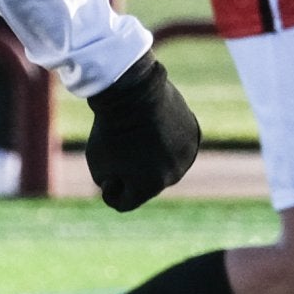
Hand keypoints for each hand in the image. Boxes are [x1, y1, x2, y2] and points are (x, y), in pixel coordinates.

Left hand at [85, 53, 200, 211]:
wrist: (133, 90)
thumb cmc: (110, 128)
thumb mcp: (98, 163)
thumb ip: (113, 184)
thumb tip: (129, 186)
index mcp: (149, 187)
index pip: (125, 203)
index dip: (109, 187)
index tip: (106, 167)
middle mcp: (173, 176)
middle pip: (146, 184)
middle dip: (132, 172)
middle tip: (122, 145)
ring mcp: (187, 155)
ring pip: (164, 166)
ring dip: (151, 157)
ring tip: (139, 134)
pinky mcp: (194, 135)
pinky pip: (177, 147)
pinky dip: (166, 140)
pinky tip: (155, 126)